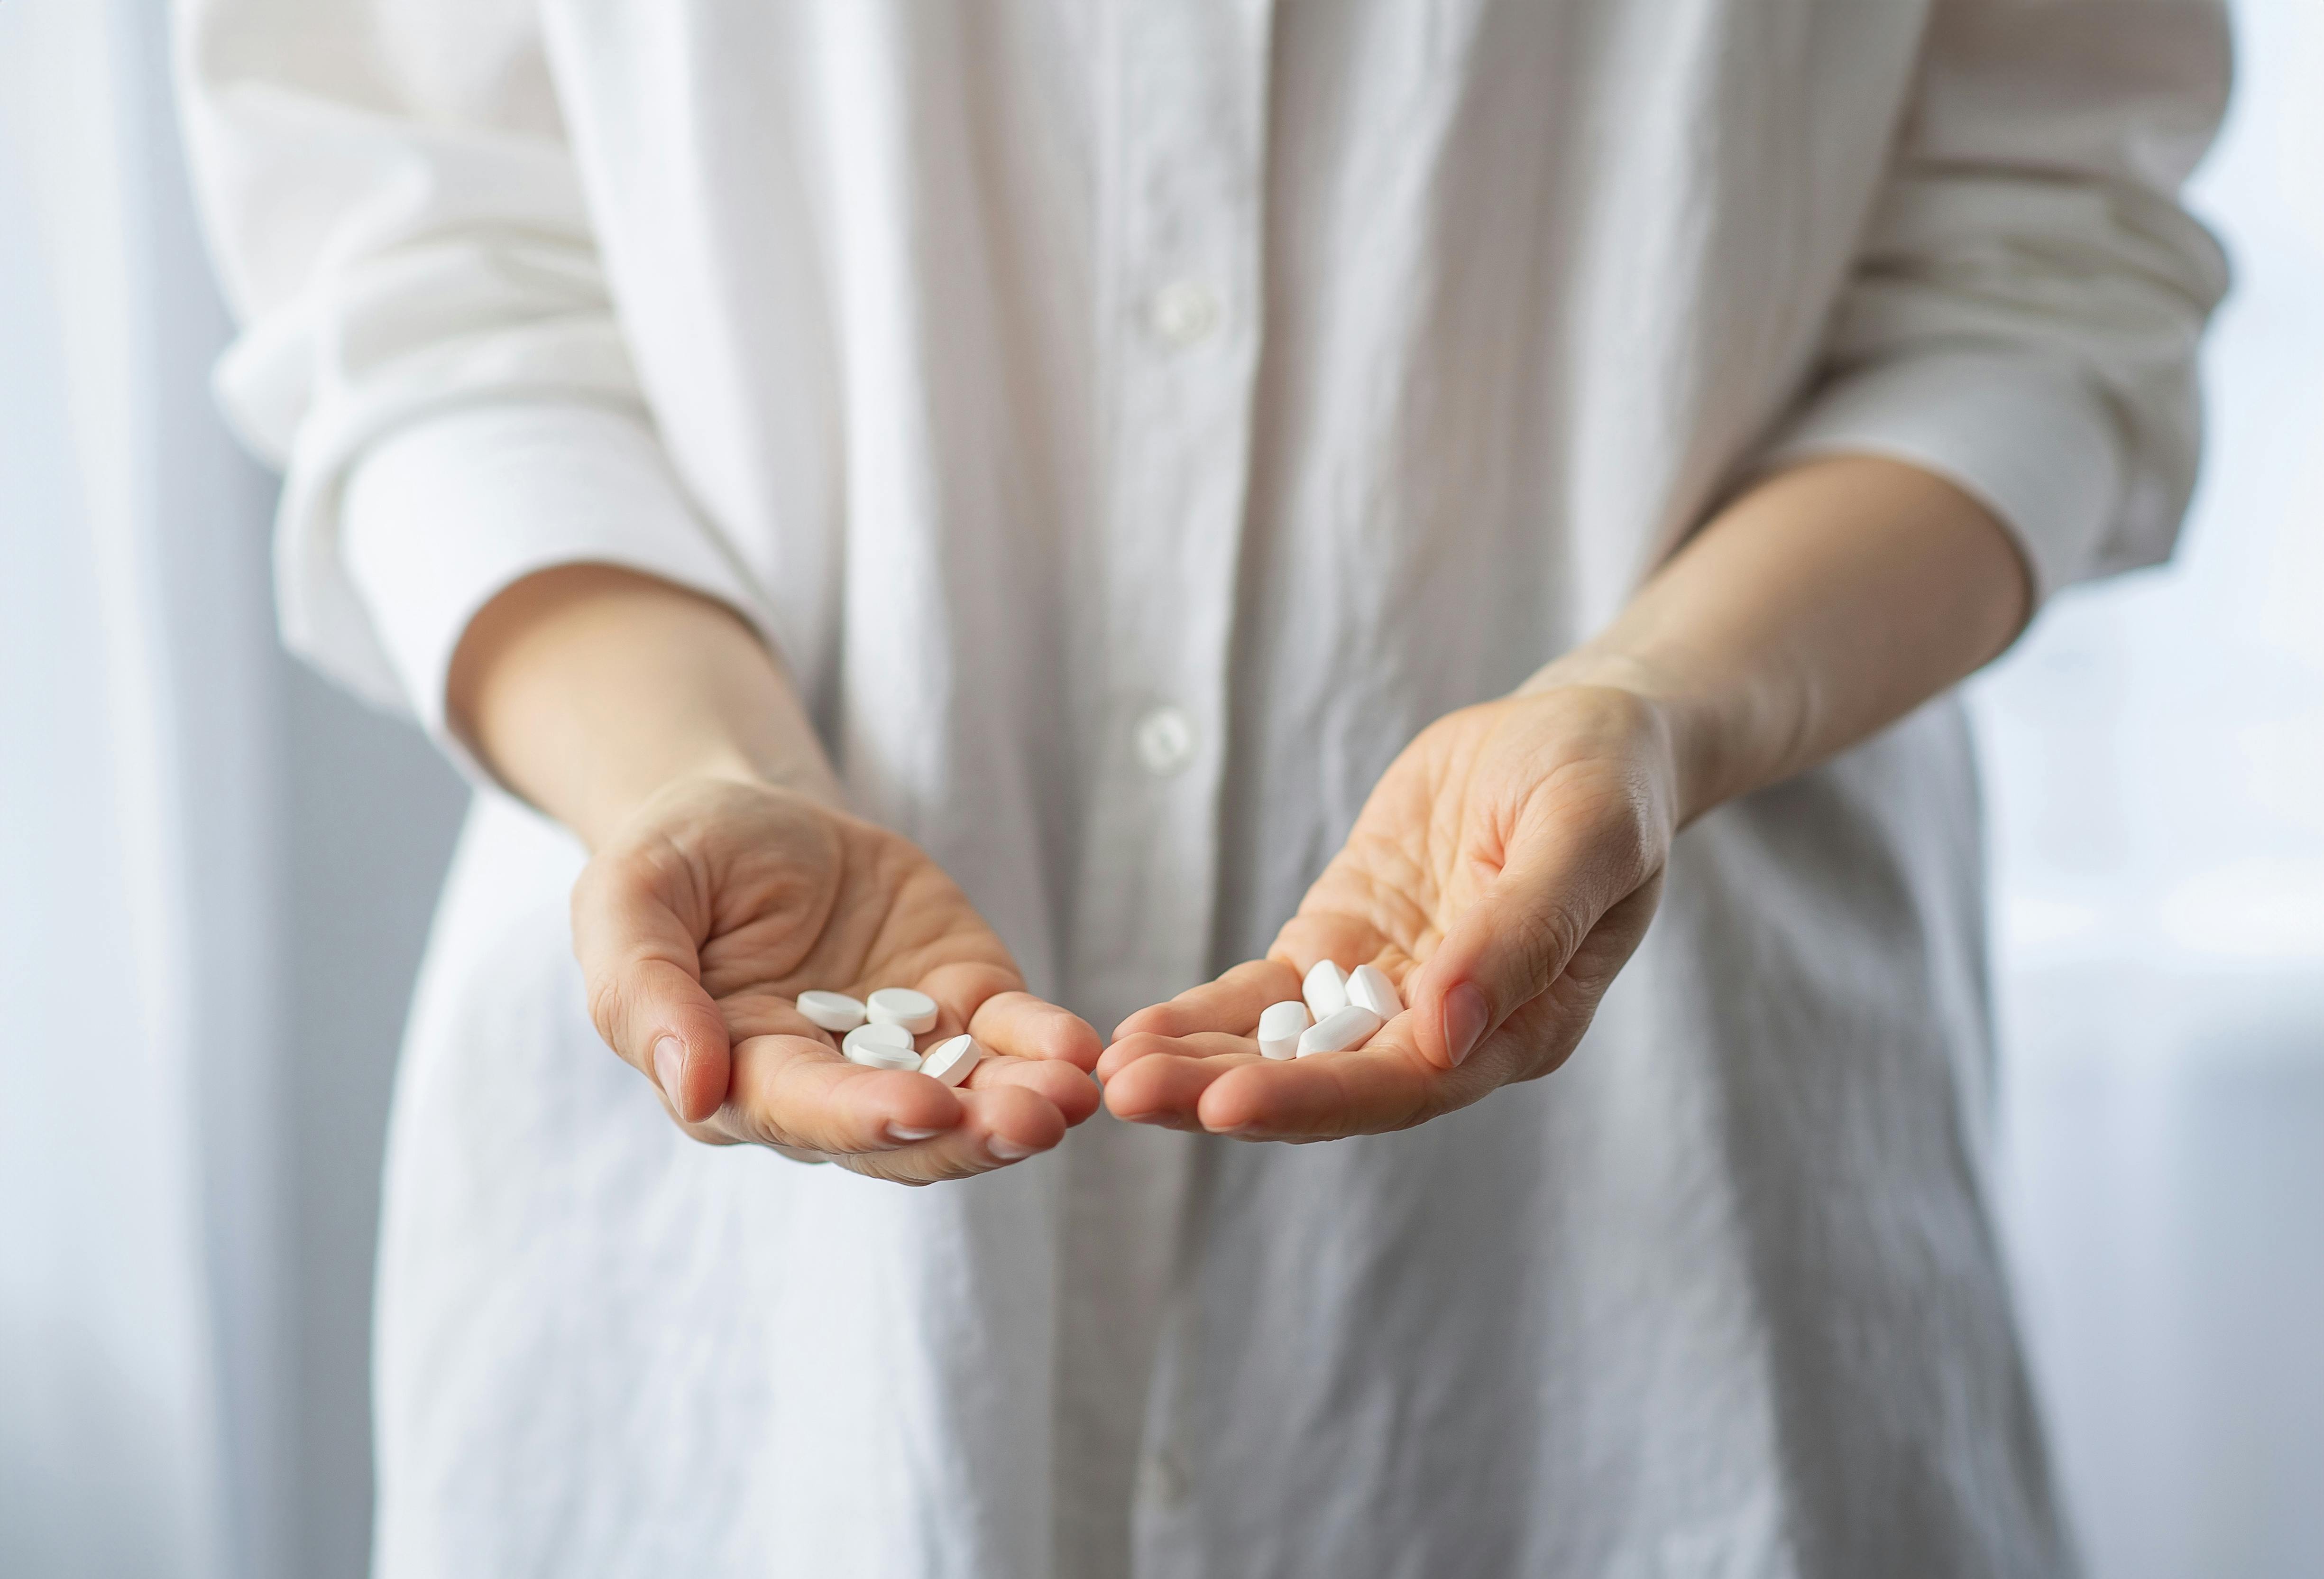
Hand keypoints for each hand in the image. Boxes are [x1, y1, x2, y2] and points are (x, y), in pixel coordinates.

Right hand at [573, 776, 1101, 1181]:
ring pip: (969, 1102)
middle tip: (1033, 1122)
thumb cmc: (675, 860)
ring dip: (1023, 1106)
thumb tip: (691, 1089)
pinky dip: (1046, 1045)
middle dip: (969, 1133)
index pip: (803, 1114)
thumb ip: (644, 992)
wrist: (752, 815)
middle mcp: (829, 1086)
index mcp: (738, 1078)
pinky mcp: (963, 1003)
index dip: (863, 1118)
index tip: (921, 1110)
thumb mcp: (629, 898)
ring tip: (1073, 1094)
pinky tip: (1080, 1049)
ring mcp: (907, 1052)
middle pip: (903, 1134)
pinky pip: (1010, 1037)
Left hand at [1098, 685, 1675, 1139]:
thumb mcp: (1585, 839)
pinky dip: (1205, 1016)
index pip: (1405, 1085)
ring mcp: (1387, 993)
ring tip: (1111, 1076)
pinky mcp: (1343, 947)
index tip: (1225, 1103)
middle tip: (1127, 1097)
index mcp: (1519, 1030)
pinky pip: (1266, 995)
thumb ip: (1525, 932)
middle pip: (1327, 1086)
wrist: (1581, 734)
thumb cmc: (1606, 783)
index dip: (1313, 1098)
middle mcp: (1446, 1034)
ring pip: (1284, 1049)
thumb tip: (1447, 1032)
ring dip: (1199, 1066)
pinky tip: (1138, 1034)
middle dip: (1225, 1093)